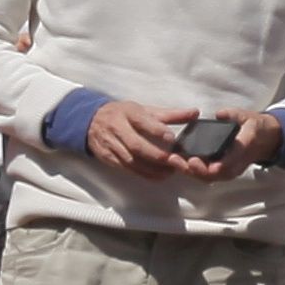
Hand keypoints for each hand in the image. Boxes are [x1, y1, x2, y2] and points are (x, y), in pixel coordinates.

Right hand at [84, 99, 223, 179]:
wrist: (90, 121)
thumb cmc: (122, 114)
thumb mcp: (144, 109)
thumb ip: (170, 114)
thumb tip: (194, 113)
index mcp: (128, 112)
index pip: (142, 121)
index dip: (157, 131)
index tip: (172, 139)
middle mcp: (117, 128)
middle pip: (137, 145)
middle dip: (156, 155)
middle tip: (174, 161)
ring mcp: (111, 145)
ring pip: (131, 160)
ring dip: (152, 168)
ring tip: (170, 171)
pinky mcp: (109, 158)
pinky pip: (127, 168)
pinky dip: (144, 174)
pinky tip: (157, 175)